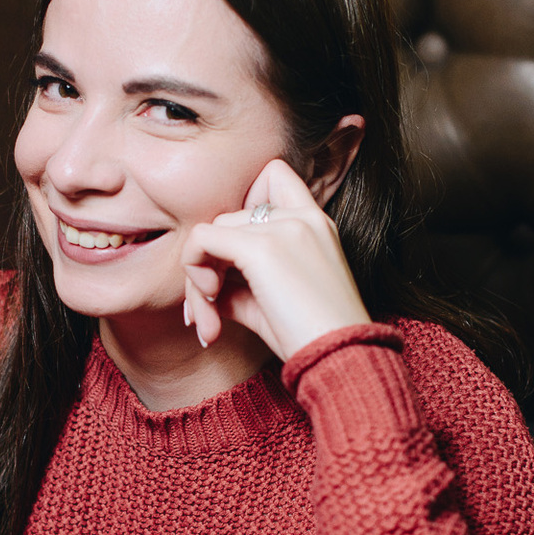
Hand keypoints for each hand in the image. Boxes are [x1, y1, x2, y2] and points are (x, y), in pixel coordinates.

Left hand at [180, 159, 372, 360]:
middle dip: (210, 264)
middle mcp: (302, 216)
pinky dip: (193, 275)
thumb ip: (237, 285)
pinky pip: (201, 241)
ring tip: (210, 322)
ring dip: (198, 280)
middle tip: (208, 312)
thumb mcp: (273, 303)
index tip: (237, 258)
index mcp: (315, 223)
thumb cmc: (311, 339)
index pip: (273, 176)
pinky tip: (209, 310)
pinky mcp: (262, 248)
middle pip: (228, 216)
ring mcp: (283, 228)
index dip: (243, 208)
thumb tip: (199, 290)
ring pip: (211, 231)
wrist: (340, 359)